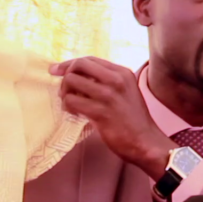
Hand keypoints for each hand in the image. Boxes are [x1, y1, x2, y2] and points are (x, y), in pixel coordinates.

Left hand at [50, 57, 175, 177]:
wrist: (145, 141)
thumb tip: (77, 75)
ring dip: (65, 94)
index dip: (69, 64)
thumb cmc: (133, 120)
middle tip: (64, 91)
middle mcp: (116, 80)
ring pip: (71, 81)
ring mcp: (108, 95)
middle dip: (65, 77)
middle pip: (78, 65)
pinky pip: (72, 101)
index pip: (89, 60)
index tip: (57, 70)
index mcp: (122, 73)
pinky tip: (75, 114)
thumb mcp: (125, 91)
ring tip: (71, 105)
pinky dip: (68, 107)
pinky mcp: (101, 112)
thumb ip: (106, 81)